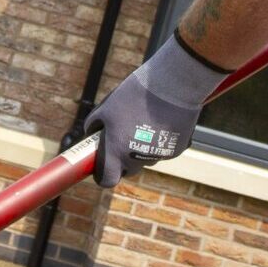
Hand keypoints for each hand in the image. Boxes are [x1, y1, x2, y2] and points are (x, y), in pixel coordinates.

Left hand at [83, 36, 228, 187]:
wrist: (172, 85)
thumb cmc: (134, 95)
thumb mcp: (106, 107)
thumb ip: (94, 125)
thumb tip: (91, 135)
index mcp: (117, 151)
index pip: (107, 180)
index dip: (103, 175)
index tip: (103, 166)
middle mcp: (137, 159)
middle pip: (128, 170)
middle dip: (122, 159)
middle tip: (122, 138)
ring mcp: (158, 156)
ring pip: (145, 159)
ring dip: (141, 149)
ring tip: (143, 123)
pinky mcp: (176, 150)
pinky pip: (162, 150)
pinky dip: (159, 141)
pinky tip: (160, 121)